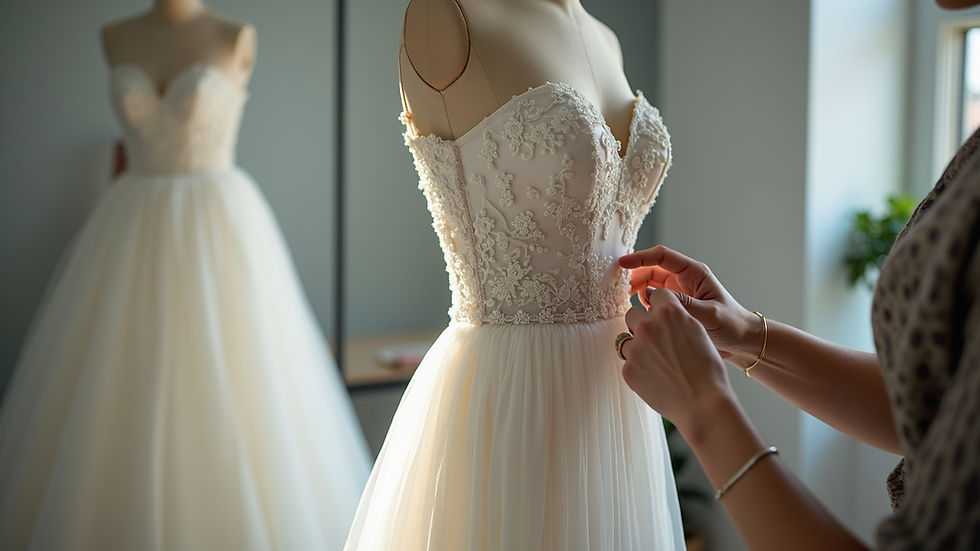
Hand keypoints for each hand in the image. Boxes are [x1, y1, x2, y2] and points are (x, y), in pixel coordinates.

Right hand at [619, 245, 761, 367]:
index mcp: (694, 273)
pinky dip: (643, 302)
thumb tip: (650, 294)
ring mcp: (678, 291)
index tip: (622, 263)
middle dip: (635, 275)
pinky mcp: (675, 305)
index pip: (662, 257)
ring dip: (637, 289)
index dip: (640, 257)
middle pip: (652, 268)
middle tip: (620, 289)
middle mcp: (684, 279)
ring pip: (649, 283)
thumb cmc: (732, 324)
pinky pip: (653, 299)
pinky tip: (641, 312)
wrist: (742, 341)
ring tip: (627, 302)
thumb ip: (681, 303)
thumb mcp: (708, 314)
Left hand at [621, 287, 733, 434]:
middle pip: (633, 313)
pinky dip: (639, 367)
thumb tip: (663, 312)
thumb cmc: (707, 370)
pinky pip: (628, 361)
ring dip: (639, 346)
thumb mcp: (698, 332)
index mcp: (669, 312)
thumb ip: (677, 318)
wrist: (702, 402)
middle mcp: (648, 326)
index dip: (660, 307)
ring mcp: (635, 348)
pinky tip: (656, 376)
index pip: (655, 295)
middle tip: (657, 340)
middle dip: (643, 323)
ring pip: (628, 338)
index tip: (663, 317)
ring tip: (658, 362)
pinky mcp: (628, 369)